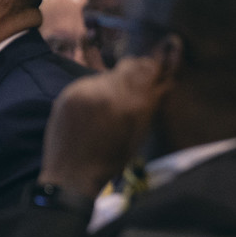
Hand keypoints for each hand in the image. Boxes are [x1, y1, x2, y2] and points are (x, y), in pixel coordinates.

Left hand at [39, 56, 167, 198]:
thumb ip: (152, 102)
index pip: (149, 67)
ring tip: (109, 104)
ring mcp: (87, 90)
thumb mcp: (140, 133)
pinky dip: (94, 91)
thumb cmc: (112, 160)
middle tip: (134, 86)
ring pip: (108, 74)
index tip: (160, 61)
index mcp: (134, 104)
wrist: (72, 175)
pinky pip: (89, 83)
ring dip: (113, 84)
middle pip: (130, 65)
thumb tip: (166, 79)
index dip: (156, 63)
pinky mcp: (69, 92)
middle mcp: (110, 91)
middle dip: (136, 72)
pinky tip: (92, 109)